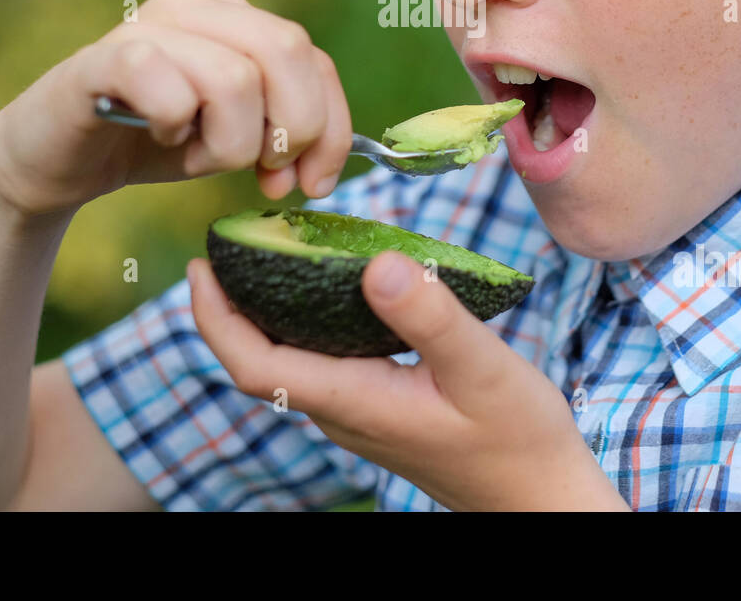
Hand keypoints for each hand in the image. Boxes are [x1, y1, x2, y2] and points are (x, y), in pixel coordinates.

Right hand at [0, 0, 350, 215]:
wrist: (54, 159)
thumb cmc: (149, 143)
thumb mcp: (233, 139)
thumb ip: (282, 136)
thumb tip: (319, 172)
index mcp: (236, 18)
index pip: (314, 60)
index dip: (330, 128)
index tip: (313, 183)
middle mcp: (196, 6)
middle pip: (288, 51)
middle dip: (292, 130)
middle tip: (263, 174)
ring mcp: (148, 25)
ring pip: (236, 79)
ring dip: (227, 143)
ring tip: (192, 152)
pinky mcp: (102, 58)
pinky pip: (168, 87)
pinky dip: (174, 126)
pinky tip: (156, 134)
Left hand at [186, 251, 629, 511]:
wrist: (539, 495)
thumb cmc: (516, 438)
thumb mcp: (480, 368)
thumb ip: (429, 316)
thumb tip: (376, 264)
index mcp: (354, 402)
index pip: (256, 365)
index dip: (217, 318)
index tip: (201, 265)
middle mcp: (343, 412)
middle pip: (261, 361)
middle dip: (230, 306)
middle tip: (225, 245)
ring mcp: (359, 413)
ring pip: (290, 361)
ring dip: (265, 312)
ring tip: (266, 253)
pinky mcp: (379, 407)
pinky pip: (321, 361)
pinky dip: (305, 320)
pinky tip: (328, 286)